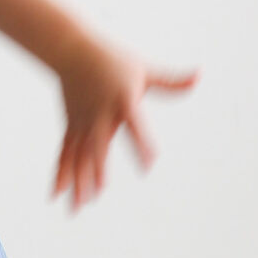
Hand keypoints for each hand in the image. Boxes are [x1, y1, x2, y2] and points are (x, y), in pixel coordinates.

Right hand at [49, 28, 199, 210]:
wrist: (71, 49)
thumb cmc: (112, 59)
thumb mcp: (144, 69)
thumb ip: (171, 80)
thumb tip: (200, 74)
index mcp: (122, 101)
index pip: (135, 124)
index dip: (142, 143)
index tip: (150, 163)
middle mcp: (99, 115)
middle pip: (98, 145)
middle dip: (97, 169)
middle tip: (98, 193)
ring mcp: (82, 122)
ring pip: (78, 155)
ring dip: (77, 182)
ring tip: (77, 209)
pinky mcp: (71, 126)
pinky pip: (65, 153)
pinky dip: (60, 174)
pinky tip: (56, 196)